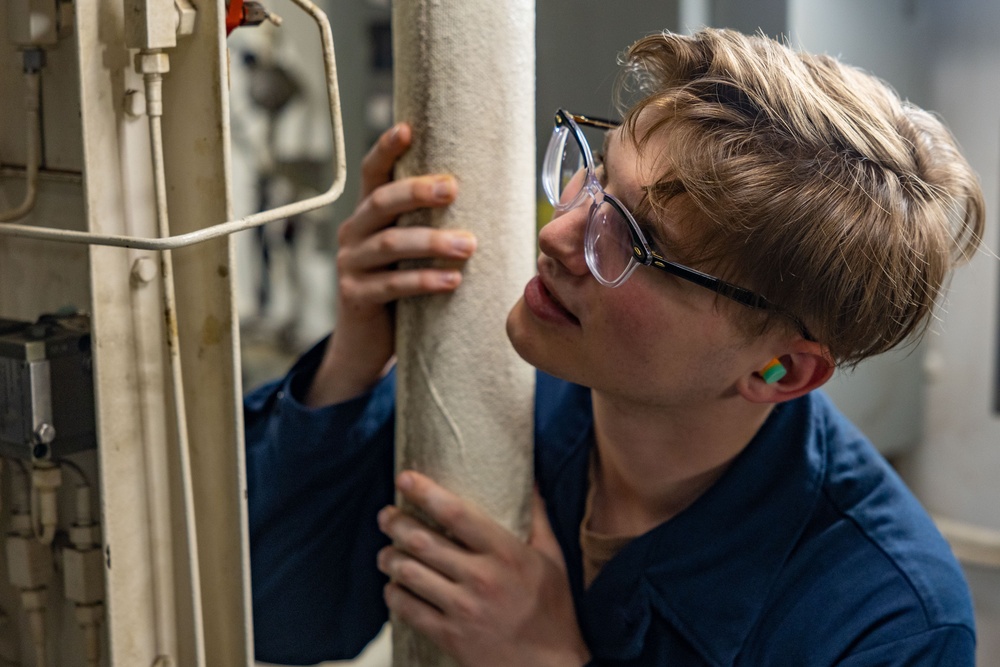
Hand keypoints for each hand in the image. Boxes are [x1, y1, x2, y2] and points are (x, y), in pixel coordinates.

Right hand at [306, 124, 476, 406]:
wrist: (365, 346)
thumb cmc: (399, 292)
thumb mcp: (408, 254)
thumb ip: (428, 227)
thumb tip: (490, 199)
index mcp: (366, 216)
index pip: (372, 174)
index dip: (385, 149)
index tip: (407, 128)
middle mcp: (352, 234)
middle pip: (382, 203)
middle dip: (417, 191)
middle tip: (453, 188)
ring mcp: (350, 265)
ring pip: (390, 245)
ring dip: (432, 242)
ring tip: (469, 245)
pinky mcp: (355, 297)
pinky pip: (392, 285)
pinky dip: (424, 281)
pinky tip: (452, 281)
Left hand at [377, 471, 591, 666]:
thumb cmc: (553, 612)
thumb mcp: (553, 560)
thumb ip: (538, 519)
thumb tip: (528, 481)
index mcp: (506, 554)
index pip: (457, 513)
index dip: (426, 492)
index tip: (405, 478)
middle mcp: (482, 578)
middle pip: (423, 541)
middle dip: (396, 522)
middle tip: (387, 515)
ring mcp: (463, 609)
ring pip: (409, 573)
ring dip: (389, 558)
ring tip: (385, 551)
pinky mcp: (450, 636)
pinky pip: (409, 610)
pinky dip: (394, 595)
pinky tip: (393, 587)